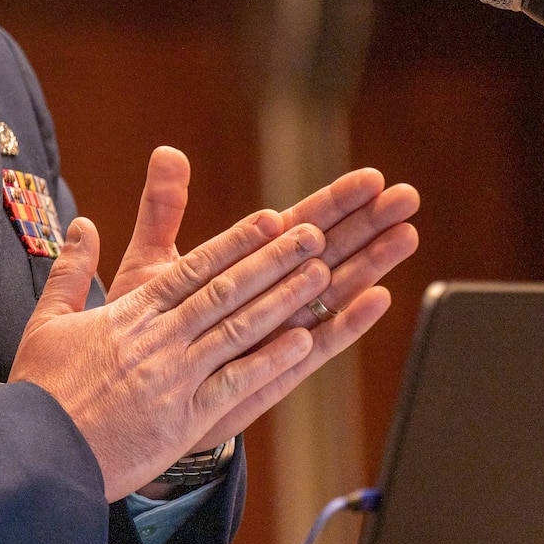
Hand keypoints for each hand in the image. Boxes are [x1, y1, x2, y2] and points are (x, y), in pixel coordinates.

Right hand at [9, 208, 333, 500]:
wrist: (38, 455)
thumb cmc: (40, 391)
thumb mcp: (47, 321)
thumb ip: (71, 270)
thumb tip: (83, 224)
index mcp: (130, 313)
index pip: (193, 268)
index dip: (236, 241)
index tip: (270, 219)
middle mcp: (159, 339)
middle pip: (226, 290)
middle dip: (273, 259)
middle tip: (313, 234)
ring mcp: (175, 378)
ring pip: (239, 329)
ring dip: (284, 299)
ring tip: (321, 273)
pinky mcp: (184, 420)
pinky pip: (236, 383)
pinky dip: (271, 359)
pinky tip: (304, 341)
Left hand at [108, 148, 419, 453]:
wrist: (136, 392)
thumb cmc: (147, 323)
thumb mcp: (152, 261)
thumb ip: (164, 208)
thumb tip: (167, 151)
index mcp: (247, 261)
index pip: (301, 222)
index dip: (336, 200)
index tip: (372, 177)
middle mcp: (272, 293)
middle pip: (331, 250)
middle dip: (368, 223)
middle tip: (407, 197)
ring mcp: (279, 330)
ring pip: (334, 291)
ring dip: (371, 264)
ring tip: (406, 236)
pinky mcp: (276, 369)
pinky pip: (318, 344)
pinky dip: (347, 323)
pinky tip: (378, 299)